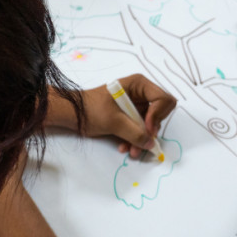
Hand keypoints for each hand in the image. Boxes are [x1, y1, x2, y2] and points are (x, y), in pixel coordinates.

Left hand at [60, 74, 176, 157]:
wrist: (73, 114)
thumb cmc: (90, 109)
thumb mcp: (113, 121)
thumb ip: (134, 133)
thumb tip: (150, 144)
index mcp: (139, 85)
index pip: (163, 99)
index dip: (158, 115)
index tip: (147, 129)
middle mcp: (142, 94)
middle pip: (160, 112)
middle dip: (151, 130)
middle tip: (143, 142)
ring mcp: (137, 106)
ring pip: (151, 125)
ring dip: (142, 139)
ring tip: (131, 151)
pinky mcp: (131, 117)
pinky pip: (141, 130)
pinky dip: (135, 139)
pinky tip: (124, 147)